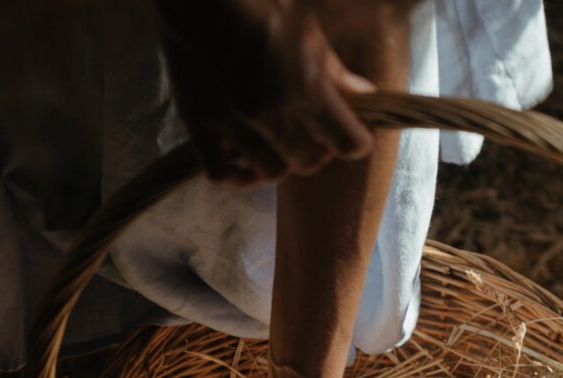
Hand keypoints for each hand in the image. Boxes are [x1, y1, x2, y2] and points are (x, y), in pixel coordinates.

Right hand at [152, 0, 375, 186]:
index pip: (346, 140)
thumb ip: (334, 69)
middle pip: (307, 162)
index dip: (355, 142)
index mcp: (301, 82)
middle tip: (315, 137)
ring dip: (281, 163)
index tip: (354, 137)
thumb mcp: (304, 26)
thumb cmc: (254, 0)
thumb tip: (364, 96)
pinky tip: (243, 161)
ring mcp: (230, 122)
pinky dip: (237, 174)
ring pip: (270, 172)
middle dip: (317, 152)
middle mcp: (267, 109)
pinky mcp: (198, 125)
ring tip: (280, 145)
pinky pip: (221, 173)